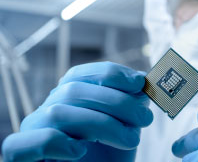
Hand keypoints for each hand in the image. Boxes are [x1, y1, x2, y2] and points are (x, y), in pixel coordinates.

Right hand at [2, 62, 152, 161]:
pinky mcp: (21, 155)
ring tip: (130, 139)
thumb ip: (129, 104)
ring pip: (57, 113)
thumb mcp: (125, 126)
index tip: (139, 82)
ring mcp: (33, 130)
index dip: (111, 74)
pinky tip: (79, 151)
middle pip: (73, 91)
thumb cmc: (108, 156)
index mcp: (67, 97)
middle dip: (117, 102)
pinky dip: (55, 143)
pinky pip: (22, 143)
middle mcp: (47, 108)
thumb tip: (140, 80)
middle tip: (145, 118)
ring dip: (102, 124)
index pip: (81, 74)